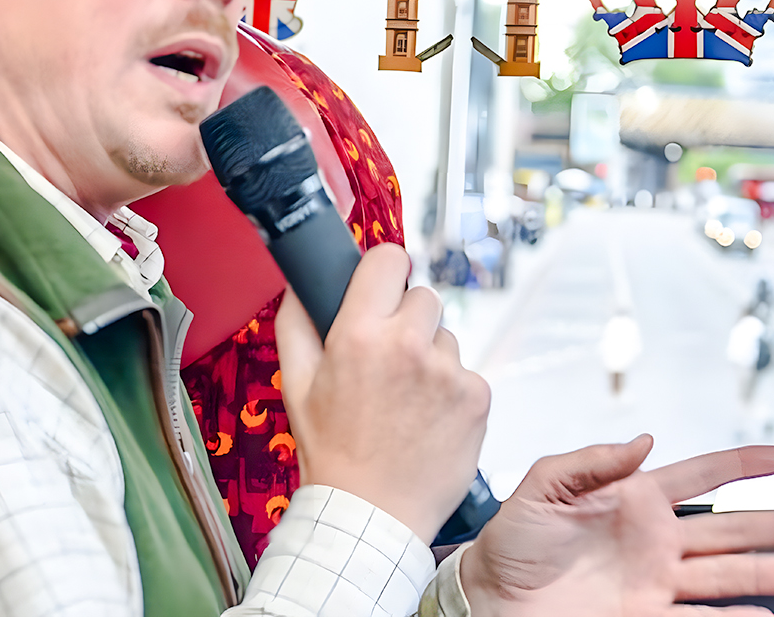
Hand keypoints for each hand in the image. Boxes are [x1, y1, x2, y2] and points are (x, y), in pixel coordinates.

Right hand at [274, 243, 489, 541]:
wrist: (372, 515)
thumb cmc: (332, 453)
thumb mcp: (296, 384)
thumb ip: (296, 322)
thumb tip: (302, 283)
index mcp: (359, 334)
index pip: (389, 258)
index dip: (384, 272)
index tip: (382, 287)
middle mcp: (408, 346)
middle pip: (422, 296)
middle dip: (407, 320)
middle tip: (388, 360)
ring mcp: (448, 372)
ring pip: (446, 337)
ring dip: (430, 358)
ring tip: (406, 400)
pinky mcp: (477, 397)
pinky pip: (466, 373)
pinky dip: (451, 391)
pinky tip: (428, 419)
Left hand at [461, 438, 773, 616]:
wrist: (488, 599)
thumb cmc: (509, 542)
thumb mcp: (542, 485)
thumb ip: (592, 461)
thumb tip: (641, 440)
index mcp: (633, 499)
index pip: (701, 476)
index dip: (743, 466)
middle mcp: (654, 540)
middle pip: (731, 529)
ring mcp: (655, 582)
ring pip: (727, 575)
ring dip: (768, 572)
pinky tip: (764, 616)